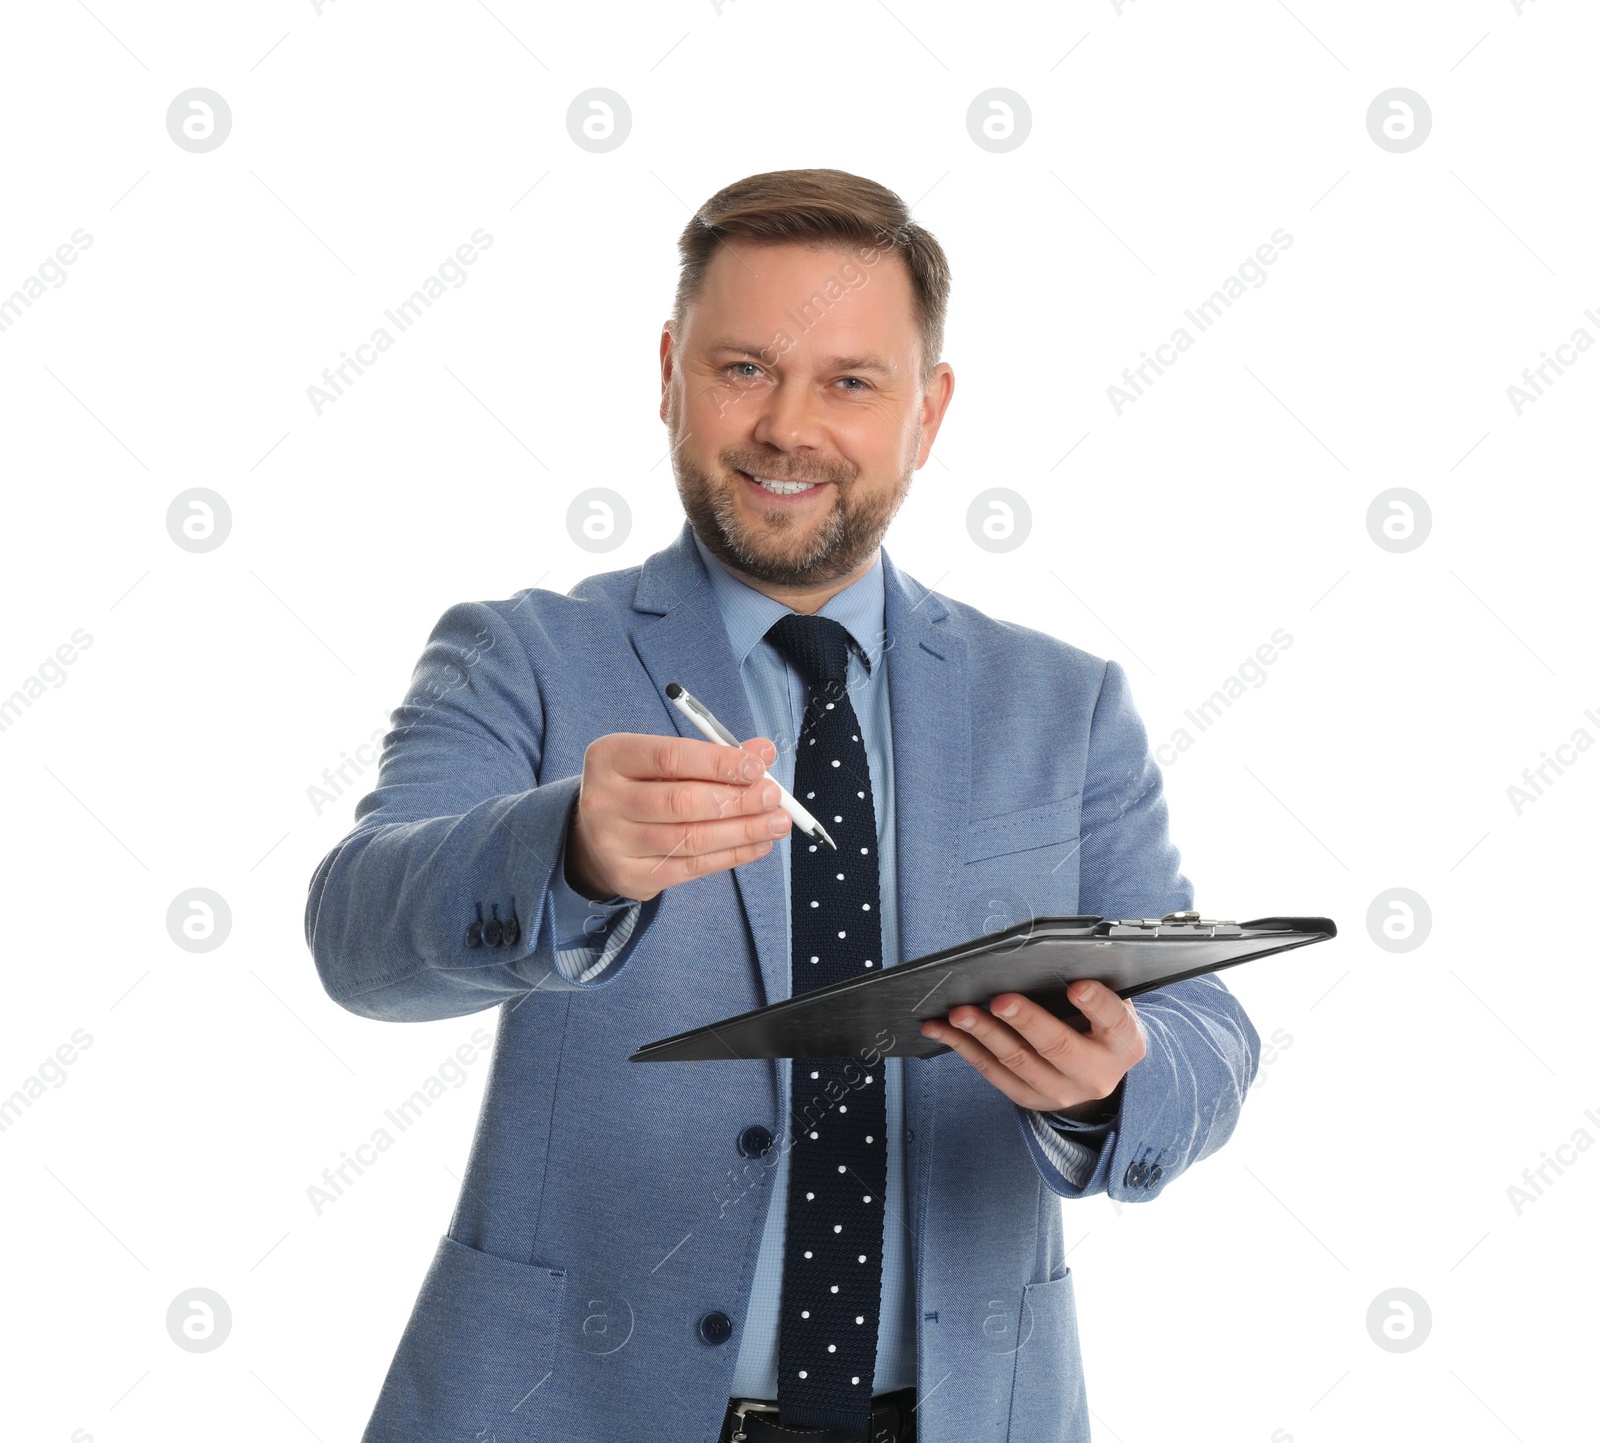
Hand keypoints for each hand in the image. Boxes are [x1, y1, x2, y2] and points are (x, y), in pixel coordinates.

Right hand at [564, 732, 789, 902]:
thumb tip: (764, 753)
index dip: (719, 763)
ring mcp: (614, 843)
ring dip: (742, 830)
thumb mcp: (663, 761)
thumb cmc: (640, 786)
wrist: (596, 835)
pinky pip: (691, 867)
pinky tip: (757, 845)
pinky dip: (731, 855)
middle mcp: (604, 800)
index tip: (758, 767)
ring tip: (777, 822)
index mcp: (610, 758)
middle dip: (737, 800)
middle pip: (681, 801)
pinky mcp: (631, 876)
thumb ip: (712, 755)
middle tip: (773, 798)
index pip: (671, 757)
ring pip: (690, 838)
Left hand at [919, 979, 1145, 1113]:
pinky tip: (942, 1030)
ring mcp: (1061, 1091)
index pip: (1114, 1020)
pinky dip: (965, 1049)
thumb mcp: (1109, 1005)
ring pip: (1018, 1062)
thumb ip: (1091, 986)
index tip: (1078, 987)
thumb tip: (1050, 957)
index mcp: (1124, 1043)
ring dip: (985, 1035)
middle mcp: (1096, 1074)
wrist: (1096, 1070)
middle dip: (1026, 1021)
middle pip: (1058, 1047)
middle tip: (1000, 1000)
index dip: (1096, 1004)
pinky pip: (992, 1073)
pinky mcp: (1030, 1098)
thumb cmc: (1098, 1022)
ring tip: (960, 1013)